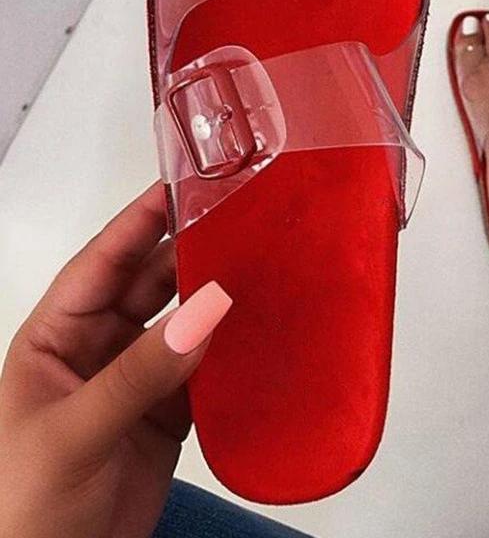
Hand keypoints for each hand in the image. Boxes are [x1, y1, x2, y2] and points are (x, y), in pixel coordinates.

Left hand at [0, 184, 231, 537]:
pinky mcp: (170, 414)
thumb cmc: (23, 507)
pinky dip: (233, 351)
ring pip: (185, 324)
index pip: (102, 264)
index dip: (138, 223)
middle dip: (190, 254)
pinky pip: (207, 369)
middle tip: (238, 223)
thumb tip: (209, 305)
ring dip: (217, 299)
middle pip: (151, 286)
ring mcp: (138, 380)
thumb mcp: (74, 431)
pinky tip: (260, 333)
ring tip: (260, 267)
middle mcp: (100, 350)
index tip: (180, 187)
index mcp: (56, 339)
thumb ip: (143, 370)